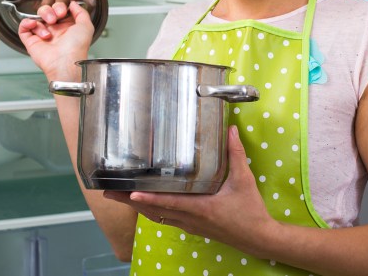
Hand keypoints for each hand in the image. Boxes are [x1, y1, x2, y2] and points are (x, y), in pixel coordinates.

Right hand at [18, 0, 93, 79]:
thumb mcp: (86, 26)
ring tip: (48, 30)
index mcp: (67, 26)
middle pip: (47, 10)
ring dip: (42, 18)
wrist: (66, 62)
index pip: (59, 9)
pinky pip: (23, 28)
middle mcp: (54, 30)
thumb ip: (81, 12)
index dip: (60, 7)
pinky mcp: (31, 41)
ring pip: (36, 17)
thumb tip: (72, 3)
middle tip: (56, 18)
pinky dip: (26, 23)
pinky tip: (33, 24)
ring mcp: (42, 35)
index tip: (63, 12)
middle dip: (50, 10)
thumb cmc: (77, 47)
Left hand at [103, 125, 277, 257]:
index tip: (128, 192)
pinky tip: (145, 203)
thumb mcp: (243, 180)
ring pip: (157, 216)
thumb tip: (230, 130)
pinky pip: (166, 218)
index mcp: (199, 208)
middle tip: (108, 192)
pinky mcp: (193, 227)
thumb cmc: (250, 210)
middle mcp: (189, 219)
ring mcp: (189, 225)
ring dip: (137, 207)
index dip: (147, 198)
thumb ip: (235, 154)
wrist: (258, 237)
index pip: (168, 203)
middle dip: (129, 202)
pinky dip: (151, 210)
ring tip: (119, 196)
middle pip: (153, 211)